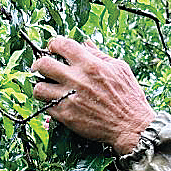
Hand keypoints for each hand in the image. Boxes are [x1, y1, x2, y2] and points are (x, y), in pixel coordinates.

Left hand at [32, 37, 156, 154]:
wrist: (131, 126)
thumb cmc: (129, 97)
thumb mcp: (120, 68)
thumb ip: (99, 55)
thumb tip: (86, 44)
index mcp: (90, 64)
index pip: (62, 45)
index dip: (53, 44)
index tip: (53, 48)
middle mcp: (77, 80)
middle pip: (43, 64)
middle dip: (39, 64)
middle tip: (41, 67)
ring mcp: (70, 99)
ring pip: (39, 88)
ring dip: (40, 86)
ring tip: (46, 87)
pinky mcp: (67, 116)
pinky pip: (46, 107)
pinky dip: (49, 104)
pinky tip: (56, 102)